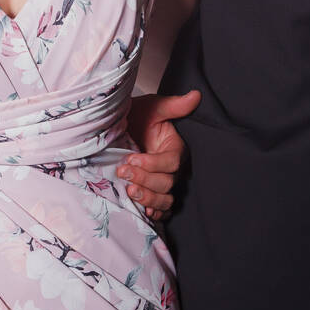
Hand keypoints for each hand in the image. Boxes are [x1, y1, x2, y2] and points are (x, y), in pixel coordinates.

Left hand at [115, 90, 198, 220]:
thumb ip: (173, 105)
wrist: (114, 129)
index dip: (153, 164)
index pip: (171, 162)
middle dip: (145, 180)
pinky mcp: (152, 194)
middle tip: (124, 172)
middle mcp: (170, 169)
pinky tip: (143, 211)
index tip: (131, 159)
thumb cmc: (134, 117)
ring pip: (165, 200)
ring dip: (149, 199)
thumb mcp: (151, 107)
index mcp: (174, 148)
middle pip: (167, 183)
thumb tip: (195, 95)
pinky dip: (155, 214)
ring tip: (130, 192)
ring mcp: (161, 183)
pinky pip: (161, 212)